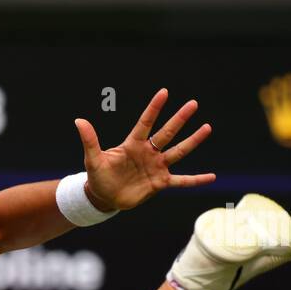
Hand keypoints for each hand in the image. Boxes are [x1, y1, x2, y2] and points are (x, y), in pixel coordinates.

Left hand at [74, 89, 215, 212]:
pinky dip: (196, 180)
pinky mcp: (160, 183)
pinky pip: (181, 181)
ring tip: (207, 127)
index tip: (164, 92)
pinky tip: (211, 177)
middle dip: (179, 119)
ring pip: (178, 151)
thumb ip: (90, 140)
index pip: (145, 123)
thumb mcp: (93, 159)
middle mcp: (148, 152)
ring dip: (192, 141)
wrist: (104, 197)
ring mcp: (156, 167)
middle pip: (167, 133)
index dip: (154, 108)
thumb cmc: (98, 176)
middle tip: (193, 103)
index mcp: (132, 144)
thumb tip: (79, 120)